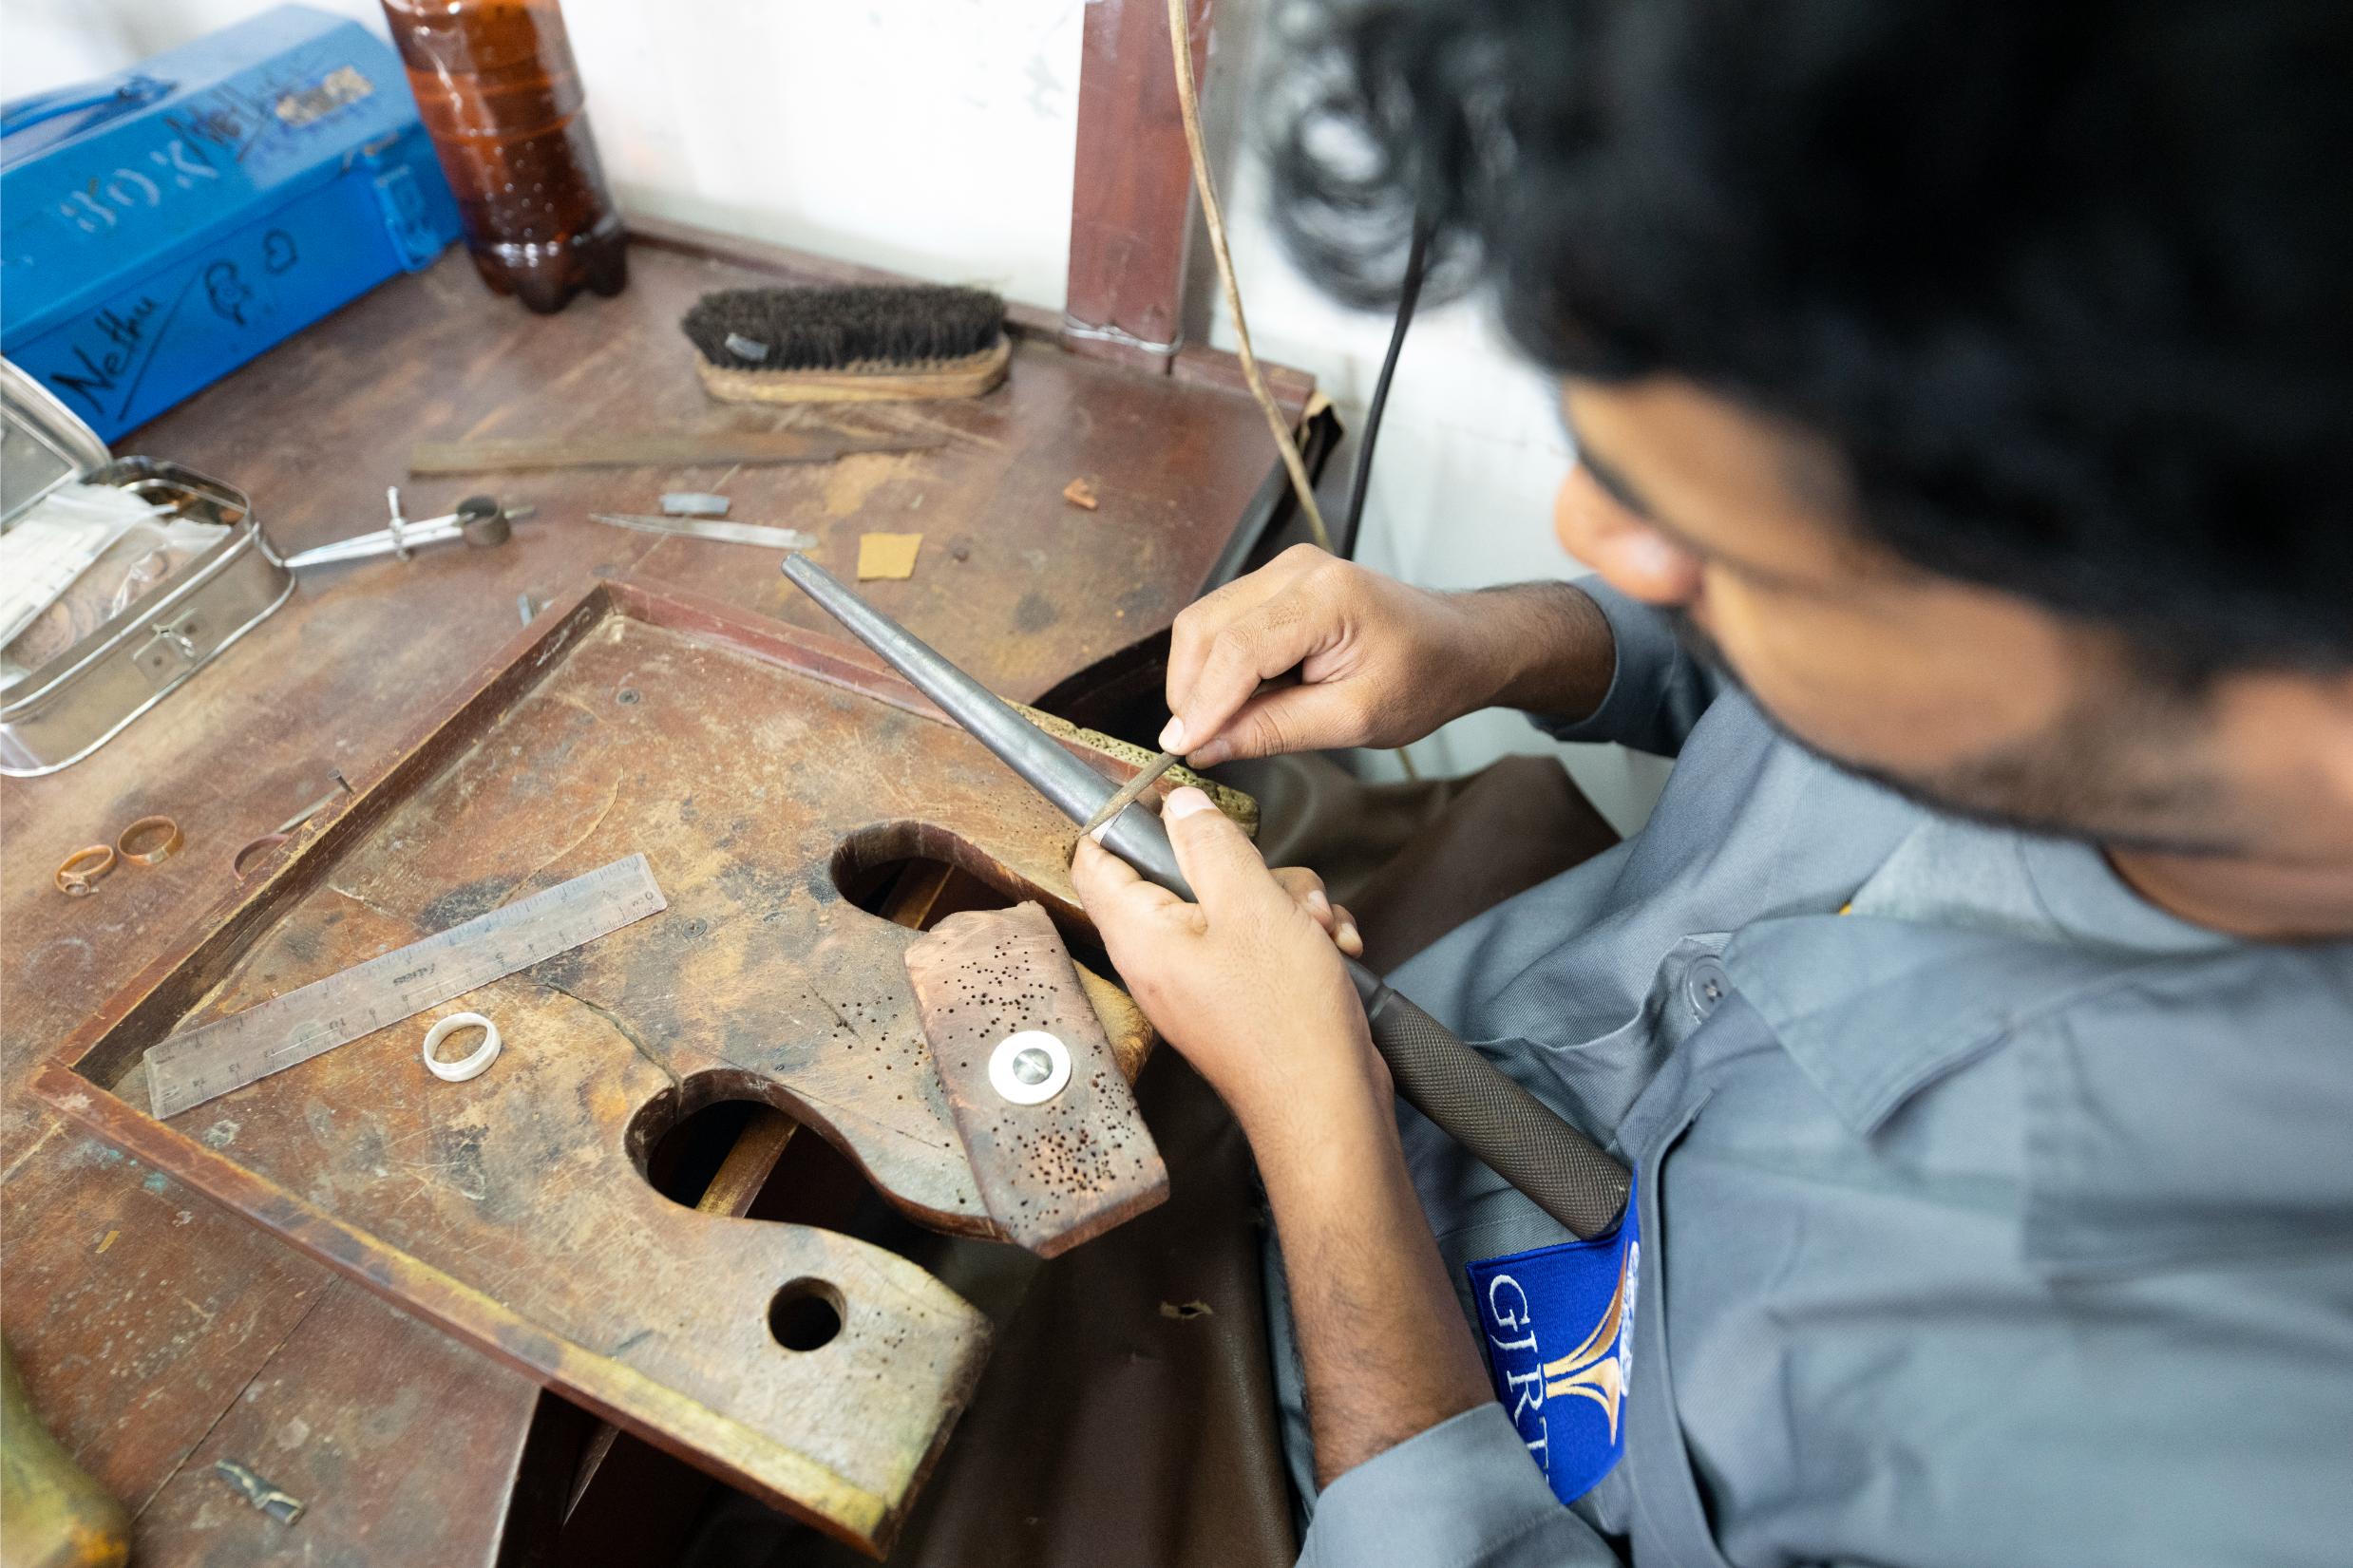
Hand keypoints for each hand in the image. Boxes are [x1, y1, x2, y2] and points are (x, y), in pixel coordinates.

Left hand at [1071, 788, 1387, 1143]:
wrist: (1328, 1105)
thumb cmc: (1285, 1022)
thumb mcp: (1252, 906)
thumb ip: (1210, 845)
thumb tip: (1178, 804)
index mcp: (1140, 935)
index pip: (1096, 858)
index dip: (1124, 818)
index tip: (1173, 802)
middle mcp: (1160, 957)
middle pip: (1182, 873)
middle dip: (1245, 865)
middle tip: (1277, 887)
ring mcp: (1200, 976)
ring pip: (1235, 900)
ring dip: (1287, 901)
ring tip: (1317, 929)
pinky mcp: (1239, 992)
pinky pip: (1260, 936)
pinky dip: (1299, 934)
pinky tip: (1333, 950)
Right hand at [1160, 546, 1504, 765]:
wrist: (1458, 645)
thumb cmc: (1424, 677)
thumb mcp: (1354, 719)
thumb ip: (1274, 730)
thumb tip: (1205, 745)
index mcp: (1326, 596)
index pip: (1237, 649)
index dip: (1202, 704)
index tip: (1181, 749)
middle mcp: (1296, 569)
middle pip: (1205, 626)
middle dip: (1190, 690)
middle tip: (1197, 745)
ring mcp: (1283, 569)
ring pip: (1204, 622)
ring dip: (1199, 678)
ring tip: (1223, 725)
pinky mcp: (1277, 582)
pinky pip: (1222, 620)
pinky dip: (1216, 664)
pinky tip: (1239, 699)